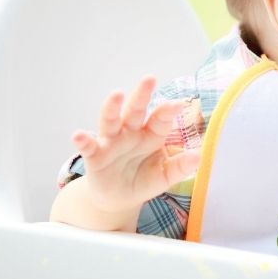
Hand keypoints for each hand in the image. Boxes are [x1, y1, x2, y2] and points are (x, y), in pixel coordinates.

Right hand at [71, 76, 199, 215]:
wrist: (119, 199)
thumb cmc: (143, 180)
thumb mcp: (165, 176)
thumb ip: (180, 167)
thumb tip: (198, 157)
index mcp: (151, 135)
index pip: (161, 119)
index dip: (169, 110)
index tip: (178, 104)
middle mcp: (130, 133)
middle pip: (136, 110)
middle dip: (142, 95)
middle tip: (149, 79)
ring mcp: (111, 142)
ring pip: (111, 121)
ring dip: (112, 107)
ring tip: (116, 94)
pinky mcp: (95, 156)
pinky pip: (88, 146)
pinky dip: (83, 140)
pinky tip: (79, 134)